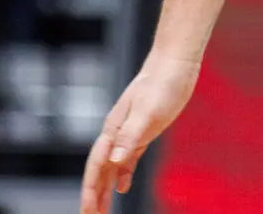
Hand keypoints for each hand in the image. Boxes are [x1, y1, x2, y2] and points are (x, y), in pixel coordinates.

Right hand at [80, 53, 200, 213]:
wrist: (174, 63)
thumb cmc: (162, 83)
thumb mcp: (147, 111)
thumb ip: (130, 135)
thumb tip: (114, 160)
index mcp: (113, 130)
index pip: (96, 166)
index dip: (91, 190)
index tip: (88, 211)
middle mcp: (116, 133)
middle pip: (100, 170)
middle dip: (94, 195)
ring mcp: (129, 132)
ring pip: (112, 167)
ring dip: (106, 189)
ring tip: (102, 211)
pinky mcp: (143, 131)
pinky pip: (127, 159)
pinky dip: (123, 174)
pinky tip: (123, 188)